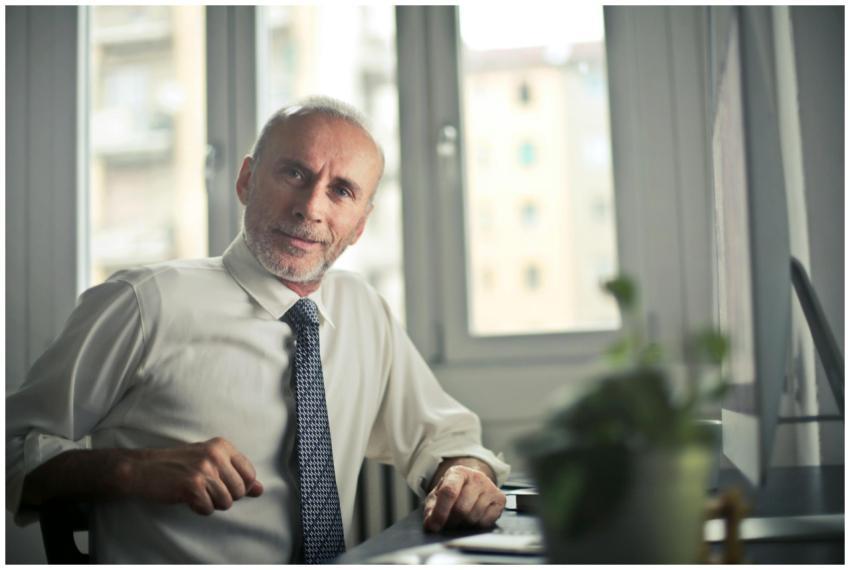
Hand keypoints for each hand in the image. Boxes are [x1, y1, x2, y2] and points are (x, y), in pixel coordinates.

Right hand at [127, 437, 263, 515]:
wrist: (143, 468)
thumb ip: (236, 474)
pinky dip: (199, 508)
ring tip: (196, 492)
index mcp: (223, 446)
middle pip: (240, 491)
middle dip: (225, 497)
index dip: (240, 487)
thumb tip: (260, 490)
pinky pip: (209, 509)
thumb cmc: (178, 465)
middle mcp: (216, 455)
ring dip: (211, 503)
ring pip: (226, 502)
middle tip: (205, 489)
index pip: (250, 474)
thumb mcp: (210, 462)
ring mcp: (204, 470)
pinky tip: (188, 498)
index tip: (223, 485)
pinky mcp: (192, 486)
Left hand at [422, 463, 505, 531]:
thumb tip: (430, 525)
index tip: (434, 526)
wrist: (473, 483)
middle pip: (461, 508)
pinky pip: (486, 522)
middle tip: (448, 523)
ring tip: (460, 520)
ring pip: (473, 517)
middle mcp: (476, 477)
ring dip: (463, 525)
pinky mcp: (500, 499)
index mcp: (457, 472)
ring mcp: (490, 487)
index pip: (449, 492)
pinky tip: (473, 519)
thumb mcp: (437, 496)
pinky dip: (476, 526)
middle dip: (452, 521)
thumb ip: (431, 510)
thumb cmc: (454, 491)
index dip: (440, 512)